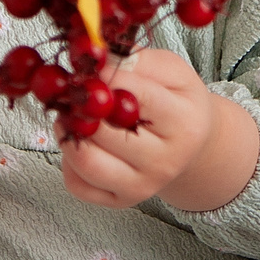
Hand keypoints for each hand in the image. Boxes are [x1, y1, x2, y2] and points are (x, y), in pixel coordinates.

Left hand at [60, 50, 259, 213]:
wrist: (191, 144)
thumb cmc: (177, 101)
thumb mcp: (172, 72)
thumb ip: (138, 62)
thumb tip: (98, 59)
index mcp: (184, 124)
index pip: (140, 99)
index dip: (108, 81)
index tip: (90, 69)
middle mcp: (165, 161)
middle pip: (107, 133)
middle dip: (81, 107)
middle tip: (71, 91)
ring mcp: (143, 186)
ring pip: (88, 163)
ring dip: (68, 134)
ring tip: (69, 115)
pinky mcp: (121, 200)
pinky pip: (78, 184)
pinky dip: (68, 161)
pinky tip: (79, 141)